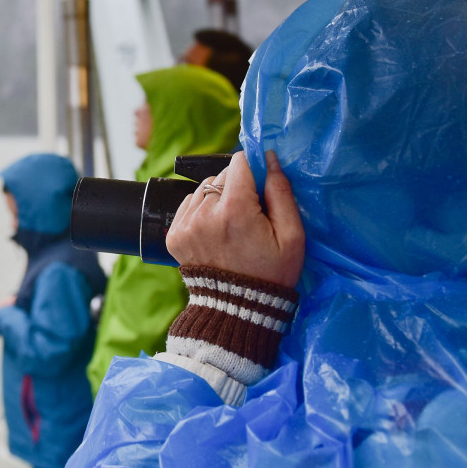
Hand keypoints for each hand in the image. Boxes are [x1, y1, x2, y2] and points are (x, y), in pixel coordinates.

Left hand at [165, 150, 305, 288]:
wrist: (237, 309)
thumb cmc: (271, 274)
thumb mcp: (292, 236)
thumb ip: (281, 192)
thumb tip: (269, 158)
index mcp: (235, 211)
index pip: (239, 162)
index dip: (253, 168)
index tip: (261, 182)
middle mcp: (205, 214)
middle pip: (222, 175)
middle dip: (238, 186)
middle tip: (251, 214)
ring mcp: (185, 225)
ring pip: (204, 188)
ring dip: (218, 197)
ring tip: (233, 225)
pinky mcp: (174, 235)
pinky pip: (189, 205)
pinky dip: (202, 211)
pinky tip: (217, 231)